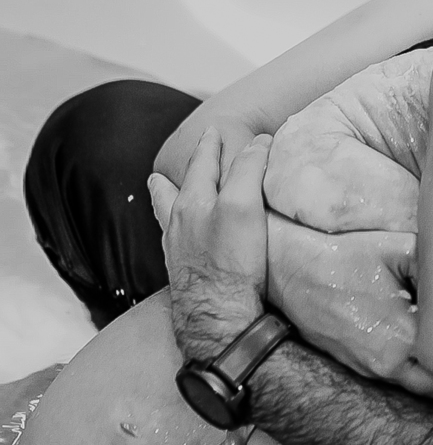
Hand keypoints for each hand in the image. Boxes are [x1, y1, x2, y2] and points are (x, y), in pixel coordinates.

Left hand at [148, 128, 271, 361]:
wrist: (217, 315)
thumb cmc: (230, 261)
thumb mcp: (244, 205)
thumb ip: (248, 169)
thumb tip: (259, 141)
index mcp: (194, 200)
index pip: (205, 161)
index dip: (215, 143)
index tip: (217, 129)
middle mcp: (180, 220)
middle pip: (180, 182)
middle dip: (191, 163)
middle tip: (197, 149)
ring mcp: (177, 246)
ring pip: (167, 209)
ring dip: (168, 192)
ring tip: (163, 183)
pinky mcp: (183, 269)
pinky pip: (173, 237)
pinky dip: (173, 224)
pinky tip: (179, 230)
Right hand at [266, 214, 432, 396]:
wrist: (290, 271)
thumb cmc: (345, 258)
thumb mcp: (400, 250)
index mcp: (403, 338)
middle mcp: (386, 364)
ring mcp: (366, 370)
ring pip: (411, 386)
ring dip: (423, 367)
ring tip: (426, 333)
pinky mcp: (352, 366)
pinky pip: (388, 378)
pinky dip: (401, 364)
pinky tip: (401, 334)